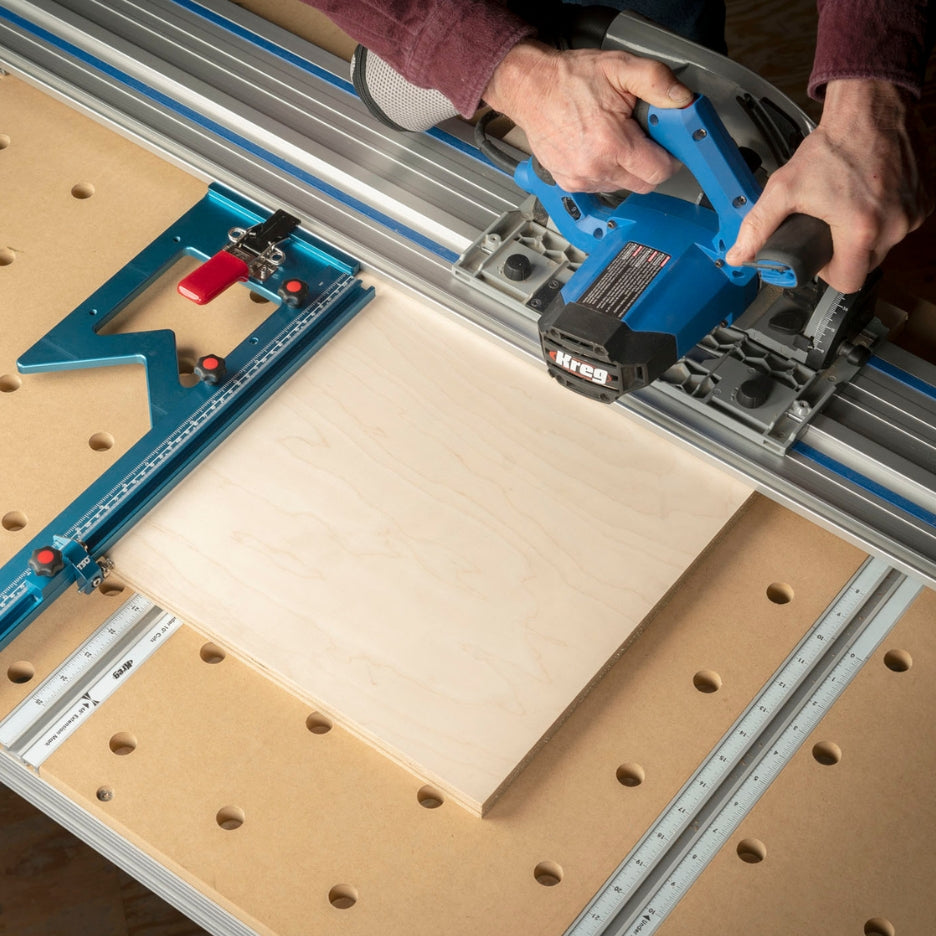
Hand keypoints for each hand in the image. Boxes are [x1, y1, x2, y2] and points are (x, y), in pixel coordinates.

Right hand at [482, 39, 692, 192]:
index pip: (658, 172)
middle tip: (643, 139)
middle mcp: (595, 168)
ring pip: (622, 187)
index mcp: (612, 144)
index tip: (668, 146)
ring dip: (627, 168)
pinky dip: (607, 172)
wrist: (531, 89)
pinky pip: (601, 187)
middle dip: (650, 165)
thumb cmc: (570, 79)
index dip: (670, 159)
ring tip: (616, 139)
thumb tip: (682, 100)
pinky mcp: (569, 183)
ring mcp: (580, 179)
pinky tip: (599, 149)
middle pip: (642, 185)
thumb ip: (656, 81)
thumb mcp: (619, 67)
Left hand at [726, 79, 932, 292]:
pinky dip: (886, 218)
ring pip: (885, 245)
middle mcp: (894, 225)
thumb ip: (758, 226)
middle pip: (865, 265)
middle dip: (845, 254)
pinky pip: (902, 223)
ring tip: (848, 211)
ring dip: (866, 236)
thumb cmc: (832, 145)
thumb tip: (738, 256)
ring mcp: (914, 212)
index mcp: (861, 229)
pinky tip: (869, 200)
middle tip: (828, 230)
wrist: (871, 107)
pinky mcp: (925, 199)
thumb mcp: (784, 188)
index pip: (847, 282)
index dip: (828, 274)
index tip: (819, 256)